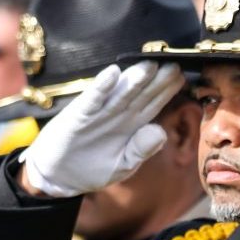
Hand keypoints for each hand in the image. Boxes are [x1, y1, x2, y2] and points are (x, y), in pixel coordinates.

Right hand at [16, 62, 183, 199]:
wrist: (57, 176)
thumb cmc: (92, 169)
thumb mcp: (122, 166)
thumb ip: (141, 150)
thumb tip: (160, 132)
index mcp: (131, 125)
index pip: (153, 105)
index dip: (167, 91)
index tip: (182, 78)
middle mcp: (117, 115)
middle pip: (140, 95)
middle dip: (156, 80)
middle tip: (173, 64)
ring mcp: (98, 114)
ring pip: (120, 94)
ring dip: (134, 79)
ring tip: (150, 64)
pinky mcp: (79, 116)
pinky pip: (92, 100)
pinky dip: (101, 88)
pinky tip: (112, 74)